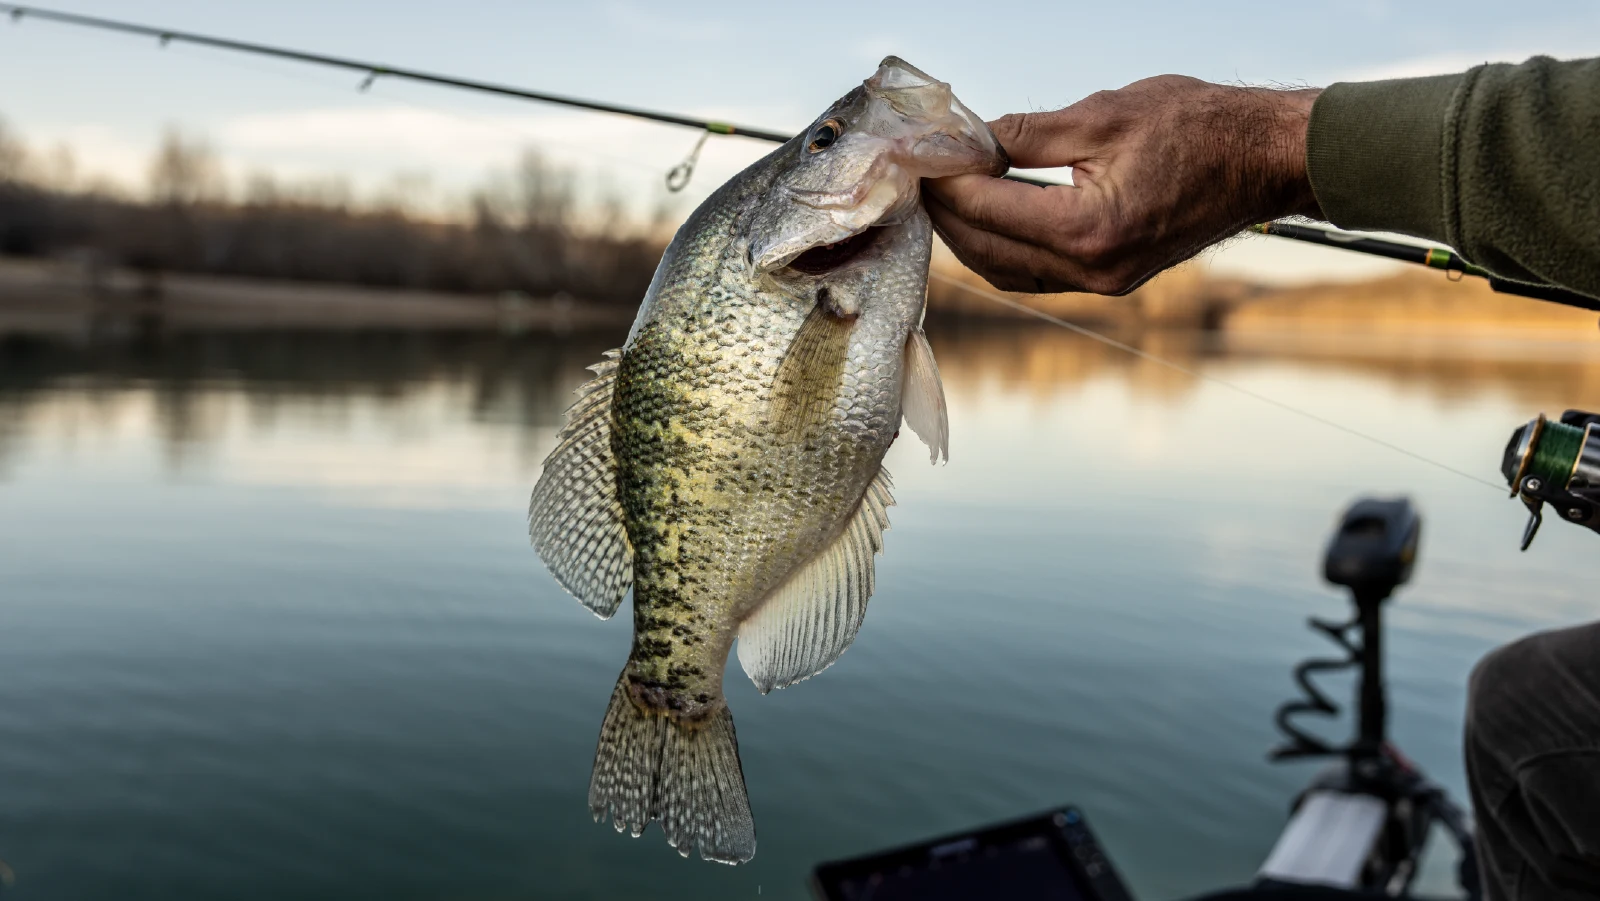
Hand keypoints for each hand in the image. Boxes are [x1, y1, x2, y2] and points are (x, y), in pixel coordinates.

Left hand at [925, 76, 1322, 294]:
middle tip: (922, 174)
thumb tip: (970, 140)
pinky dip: (1004, 247)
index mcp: (1090, 231)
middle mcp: (1093, 271)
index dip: (947, 181)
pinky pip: (1038, 274)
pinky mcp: (1112, 279)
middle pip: (987, 252)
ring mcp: (1104, 283)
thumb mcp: (1105, 114)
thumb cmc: (1200, 127)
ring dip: (971, 236)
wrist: (1266, 160)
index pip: (988, 211)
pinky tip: (989, 214)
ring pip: (1007, 272)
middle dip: (947, 214)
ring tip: (946, 193)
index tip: (921, 154)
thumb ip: (1027, 133)